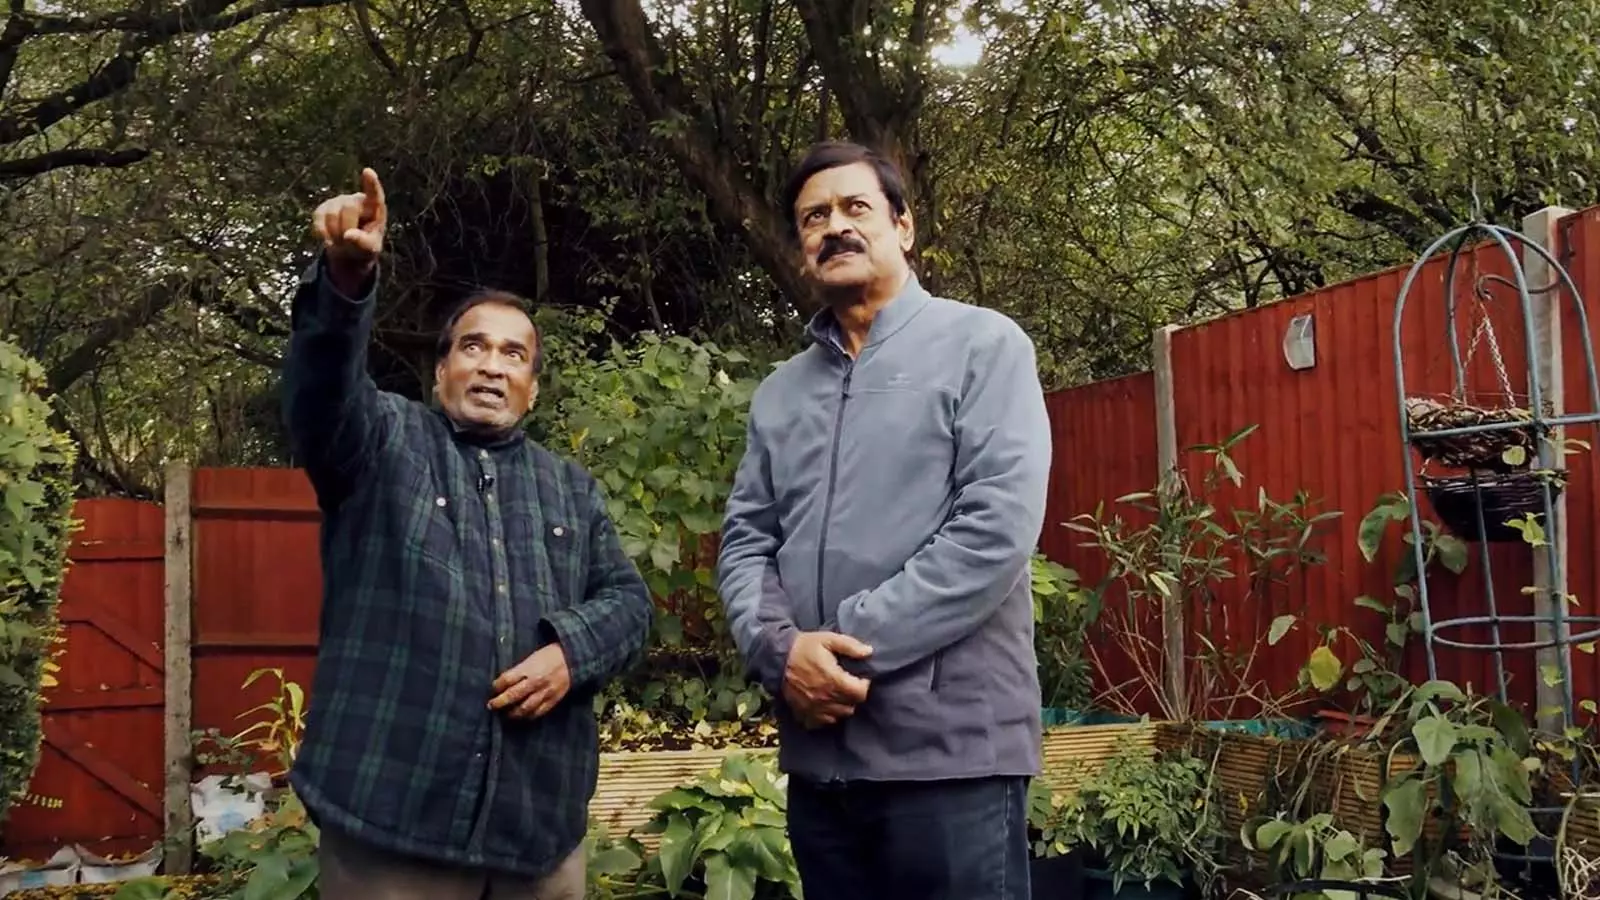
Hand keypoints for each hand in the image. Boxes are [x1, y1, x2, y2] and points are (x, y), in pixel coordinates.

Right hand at [311, 167, 386, 290]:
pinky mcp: (323, 207)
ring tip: (341, 242)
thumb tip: (348, 235)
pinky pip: (318, 218)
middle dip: (346, 228)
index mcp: (375, 208)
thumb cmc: (365, 247)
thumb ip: (362, 243)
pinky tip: (328, 239)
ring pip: (331, 214)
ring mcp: (339, 201)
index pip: (375, 194)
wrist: (348, 251)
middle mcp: (357, 199)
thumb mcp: (370, 249)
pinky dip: (322, 232)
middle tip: (349, 243)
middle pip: (348, 208)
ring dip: (334, 234)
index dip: (371, 183)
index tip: (368, 172)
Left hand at [488, 643, 571, 719]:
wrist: (573, 659)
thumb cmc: (550, 655)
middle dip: (499, 702)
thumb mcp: (532, 657)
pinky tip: (522, 717)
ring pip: (524, 708)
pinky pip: (538, 712)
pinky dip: (528, 716)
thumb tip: (504, 682)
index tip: (493, 688)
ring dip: (512, 713)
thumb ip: (519, 670)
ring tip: (506, 714)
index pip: (507, 680)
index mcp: (529, 668)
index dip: (497, 686)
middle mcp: (535, 682)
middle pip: (513, 695)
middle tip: (491, 706)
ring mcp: (544, 692)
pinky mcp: (553, 700)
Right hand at [782, 631, 871, 728]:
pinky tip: (826, 703)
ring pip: (839, 715)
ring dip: (842, 705)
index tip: (860, 678)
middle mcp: (825, 697)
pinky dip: (828, 715)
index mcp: (834, 680)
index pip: (860, 693)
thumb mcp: (828, 639)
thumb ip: (850, 646)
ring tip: (838, 693)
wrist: (777, 657)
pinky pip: (823, 722)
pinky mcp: (804, 713)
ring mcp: (814, 708)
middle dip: (854, 695)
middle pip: (851, 705)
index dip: (864, 685)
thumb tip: (869, 652)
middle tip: (849, 683)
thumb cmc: (805, 647)